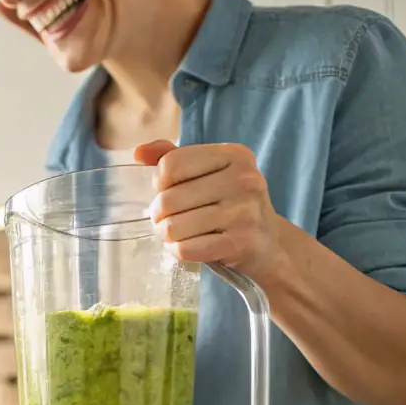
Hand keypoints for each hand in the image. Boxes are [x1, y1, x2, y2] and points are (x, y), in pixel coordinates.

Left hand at [135, 140, 291, 286]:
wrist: (267, 244)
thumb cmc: (229, 206)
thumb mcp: (208, 174)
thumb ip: (173, 158)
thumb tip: (138, 152)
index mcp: (234, 155)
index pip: (171, 164)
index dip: (159, 184)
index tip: (170, 193)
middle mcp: (244, 179)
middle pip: (168, 199)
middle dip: (159, 215)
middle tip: (169, 220)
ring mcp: (244, 212)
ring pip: (173, 227)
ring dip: (167, 235)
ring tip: (178, 234)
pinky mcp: (240, 243)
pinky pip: (185, 249)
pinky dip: (178, 251)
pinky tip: (187, 247)